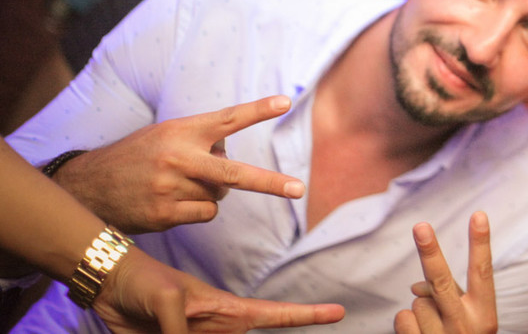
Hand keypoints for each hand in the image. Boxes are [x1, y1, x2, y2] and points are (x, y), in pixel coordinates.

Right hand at [54, 96, 305, 232]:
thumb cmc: (137, 156)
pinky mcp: (164, 214)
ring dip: (212, 190)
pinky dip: (200, 208)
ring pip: (221, 194)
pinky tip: (174, 201)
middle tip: (299, 189)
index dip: (257, 110)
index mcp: (180, 130)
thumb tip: (234, 168)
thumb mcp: (165, 135)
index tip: (285, 102)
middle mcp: (178, 157)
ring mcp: (170, 187)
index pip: (227, 119)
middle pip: (233, 172)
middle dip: (269, 182)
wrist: (87, 185)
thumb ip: (200, 143)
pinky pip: (207, 212)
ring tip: (180, 182)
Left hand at [93, 246, 343, 332]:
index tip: (338, 312)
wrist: (107, 285)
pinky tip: (153, 332)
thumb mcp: (166, 303)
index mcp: (222, 309)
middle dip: (287, 324)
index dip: (305, 315)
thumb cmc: (143, 281)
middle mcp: (214, 328)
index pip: (271, 314)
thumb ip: (180, 333)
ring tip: (169, 325)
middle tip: (321, 315)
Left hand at [393, 212, 497, 333]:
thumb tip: (416, 285)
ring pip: (418, 301)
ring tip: (433, 328)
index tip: (479, 214)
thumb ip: (450, 297)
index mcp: (485, 318)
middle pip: (441, 282)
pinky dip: (407, 323)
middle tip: (419, 226)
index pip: (483, 274)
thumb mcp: (468, 322)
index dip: (481, 243)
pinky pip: (402, 317)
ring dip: (421, 309)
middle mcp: (465, 329)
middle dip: (430, 252)